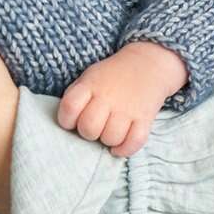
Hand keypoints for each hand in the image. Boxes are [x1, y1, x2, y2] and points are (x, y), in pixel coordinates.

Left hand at [58, 40, 187, 158]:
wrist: (147, 64)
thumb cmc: (112, 76)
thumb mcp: (89, 77)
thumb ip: (77, 96)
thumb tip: (68, 123)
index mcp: (90, 84)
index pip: (69, 107)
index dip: (66, 120)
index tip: (73, 121)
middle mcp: (108, 96)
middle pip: (89, 128)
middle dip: (89, 133)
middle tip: (96, 127)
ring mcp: (128, 108)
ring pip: (111, 138)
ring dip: (108, 141)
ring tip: (110, 133)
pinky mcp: (146, 118)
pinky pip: (134, 142)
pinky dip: (125, 150)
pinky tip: (119, 147)